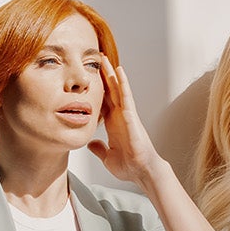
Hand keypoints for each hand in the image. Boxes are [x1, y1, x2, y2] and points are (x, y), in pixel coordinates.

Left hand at [84, 64, 163, 183]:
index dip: (95, 88)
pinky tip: (119, 71)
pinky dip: (122, 83)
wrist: (142, 172)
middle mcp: (120, 116)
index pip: (103, 101)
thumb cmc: (129, 165)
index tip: (87, 76)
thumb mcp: (107, 156)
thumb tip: (91, 143)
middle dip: (103, 75)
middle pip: (110, 90)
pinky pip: (126, 96)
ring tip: (104, 58)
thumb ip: (99, 148)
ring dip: (112, 73)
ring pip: (118, 88)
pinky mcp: (132, 117)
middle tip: (95, 58)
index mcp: (113, 123)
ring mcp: (127, 114)